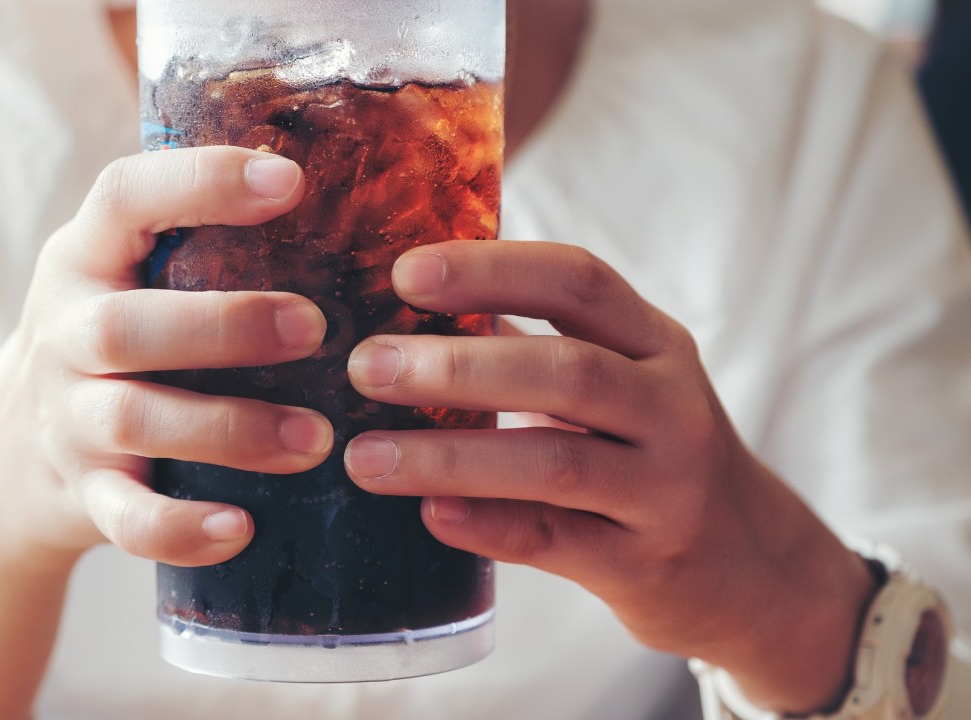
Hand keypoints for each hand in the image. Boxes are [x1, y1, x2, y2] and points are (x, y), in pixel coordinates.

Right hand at [0, 146, 332, 567]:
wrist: (11, 453)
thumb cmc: (112, 338)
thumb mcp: (125, 273)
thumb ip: (196, 238)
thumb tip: (353, 197)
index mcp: (84, 257)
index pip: (124, 197)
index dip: (202, 182)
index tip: (291, 181)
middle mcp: (68, 333)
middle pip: (125, 326)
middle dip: (224, 326)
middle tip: (315, 328)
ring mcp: (70, 417)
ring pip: (134, 420)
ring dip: (229, 429)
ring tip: (315, 440)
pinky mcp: (84, 493)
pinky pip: (124, 518)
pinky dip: (179, 528)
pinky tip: (240, 529)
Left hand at [342, 240, 876, 713]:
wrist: (755, 569)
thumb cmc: (654, 455)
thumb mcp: (621, 383)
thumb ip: (535, 346)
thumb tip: (413, 312)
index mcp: (656, 345)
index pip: (578, 282)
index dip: (491, 270)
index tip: (405, 273)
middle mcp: (672, 408)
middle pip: (566, 370)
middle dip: (458, 367)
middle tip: (368, 366)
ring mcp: (666, 490)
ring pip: (557, 462)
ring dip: (452, 456)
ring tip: (366, 457)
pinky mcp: (645, 565)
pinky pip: (558, 543)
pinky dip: (490, 526)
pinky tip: (429, 515)